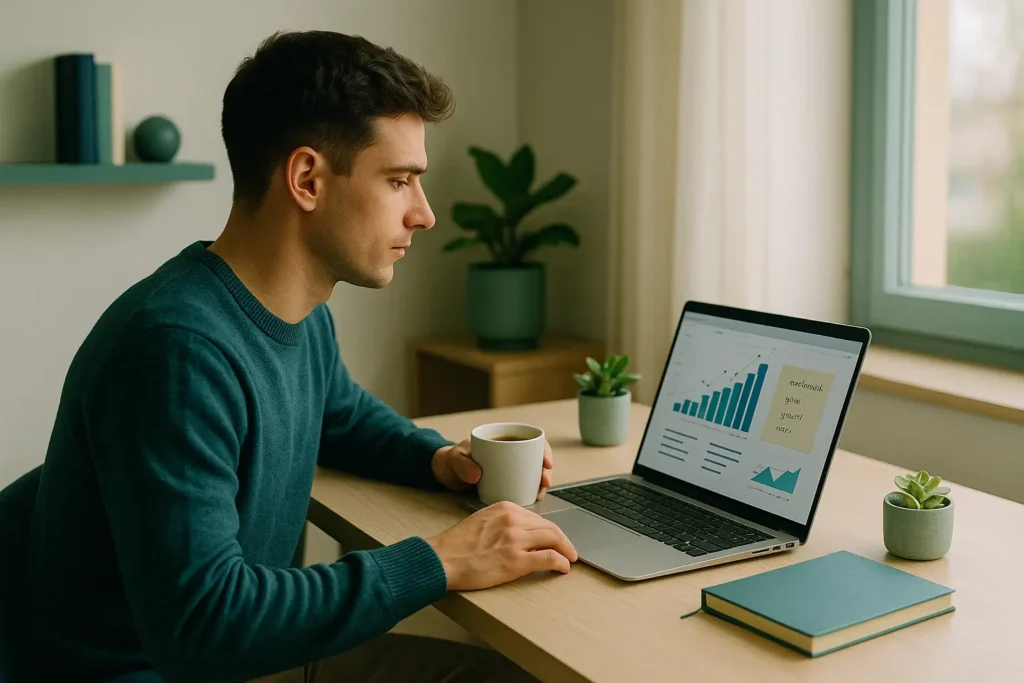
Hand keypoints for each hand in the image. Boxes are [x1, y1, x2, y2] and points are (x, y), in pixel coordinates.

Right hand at [425, 501, 578, 590]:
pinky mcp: (516, 561)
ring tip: (570, 559)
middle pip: (550, 526)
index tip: (554, 538)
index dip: (550, 529)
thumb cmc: (457, 545)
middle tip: (569, 550)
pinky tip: (563, 567)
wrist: (443, 559)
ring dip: (566, 550)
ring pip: (554, 539)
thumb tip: (522, 532)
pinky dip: (561, 562)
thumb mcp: (482, 520)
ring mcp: (515, 539)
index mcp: (505, 508)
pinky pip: (549, 558)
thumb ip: (503, 522)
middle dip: (563, 539)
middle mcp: (513, 520)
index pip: (537, 517)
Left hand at [432, 438, 554, 499]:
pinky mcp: (507, 483)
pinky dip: (531, 491)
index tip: (546, 462)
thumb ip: (463, 465)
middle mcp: (510, 453)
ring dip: (541, 483)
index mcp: (502, 439)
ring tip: (539, 493)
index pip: (530, 440)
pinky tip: (533, 499)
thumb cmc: (451, 461)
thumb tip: (478, 474)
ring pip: (533, 473)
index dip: (543, 450)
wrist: (445, 473)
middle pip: (536, 458)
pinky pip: (523, 485)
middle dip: (546, 470)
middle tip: (545, 481)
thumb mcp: (455, 459)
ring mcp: (510, 468)